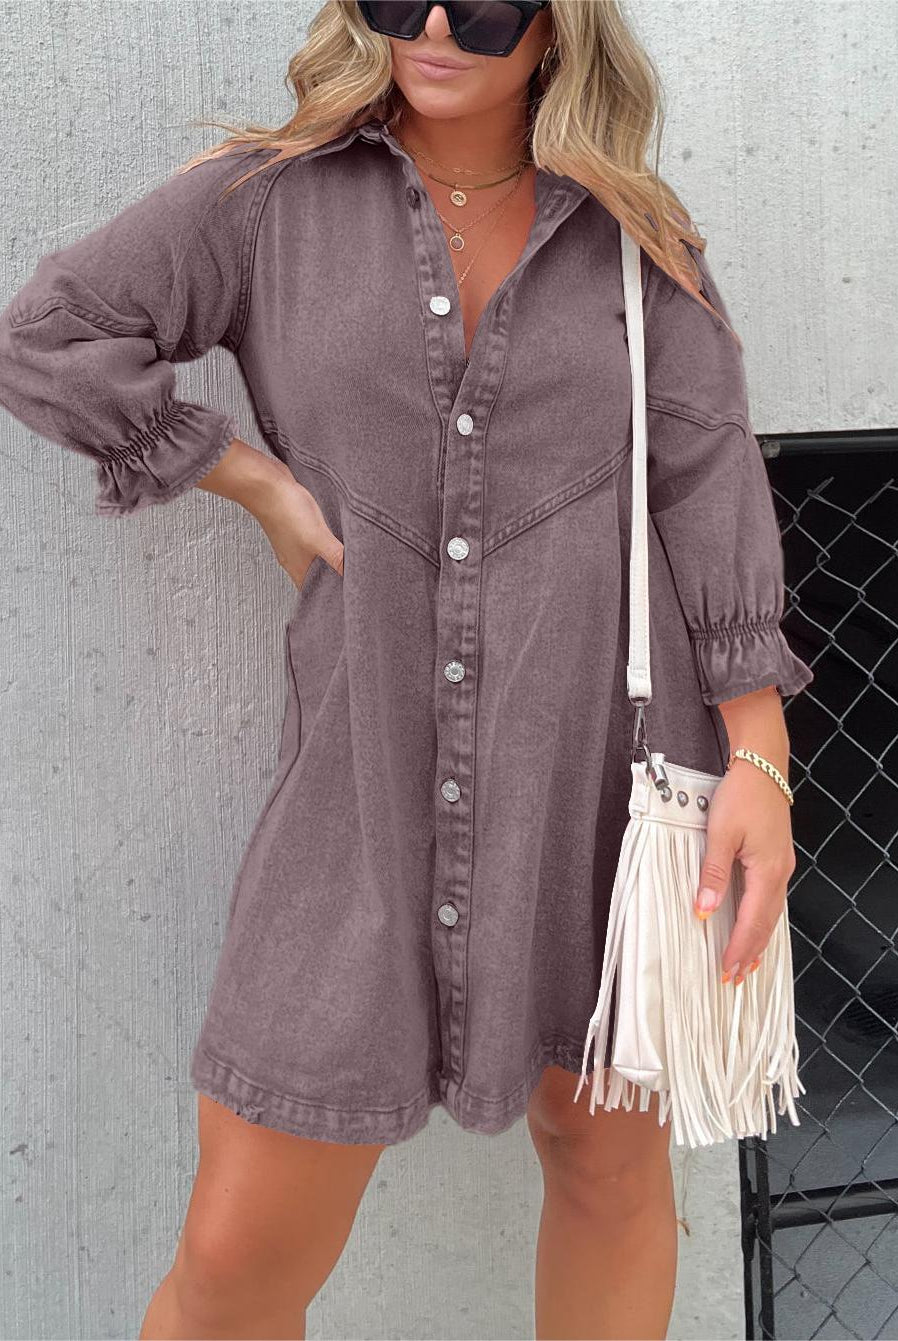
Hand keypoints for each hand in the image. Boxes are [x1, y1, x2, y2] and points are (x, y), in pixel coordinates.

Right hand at [196, 436, 342, 589]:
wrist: (264, 481)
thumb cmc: (285, 510)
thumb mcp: (317, 538)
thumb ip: (336, 557)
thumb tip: (356, 576)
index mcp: (298, 568)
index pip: (316, 592)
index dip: (332, 596)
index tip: (351, 597)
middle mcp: (295, 558)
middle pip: (317, 575)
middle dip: (334, 578)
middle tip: (356, 578)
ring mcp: (294, 541)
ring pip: (315, 557)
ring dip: (330, 559)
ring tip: (349, 559)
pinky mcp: (295, 524)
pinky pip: (312, 539)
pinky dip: (324, 541)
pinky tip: (335, 534)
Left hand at [694, 757, 796, 984]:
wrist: (764, 767)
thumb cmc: (743, 795)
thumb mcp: (721, 833)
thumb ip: (713, 873)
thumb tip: (705, 909)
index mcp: (768, 872)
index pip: (753, 921)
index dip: (739, 948)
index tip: (726, 970)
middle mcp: (780, 874)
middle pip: (766, 924)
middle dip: (750, 952)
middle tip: (734, 978)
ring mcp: (781, 867)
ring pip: (771, 914)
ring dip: (758, 940)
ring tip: (746, 964)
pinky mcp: (776, 859)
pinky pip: (771, 900)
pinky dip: (762, 920)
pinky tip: (755, 927)